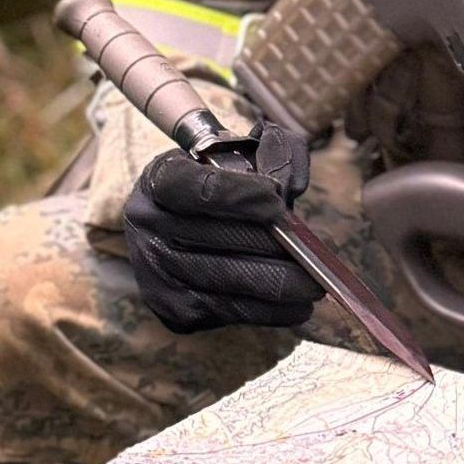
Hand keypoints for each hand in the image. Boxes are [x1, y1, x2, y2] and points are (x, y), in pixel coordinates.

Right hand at [123, 122, 320, 332]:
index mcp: (161, 179)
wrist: (180, 224)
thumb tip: (290, 185)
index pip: (201, 189)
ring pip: (226, 282)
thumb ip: (277, 150)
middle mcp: (149, 225)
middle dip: (273, 248)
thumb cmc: (222, 182)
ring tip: (314, 286)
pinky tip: (295, 307)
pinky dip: (266, 312)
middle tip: (314, 258)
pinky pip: (227, 313)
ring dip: (277, 286)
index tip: (279, 202)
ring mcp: (156, 272)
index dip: (242, 196)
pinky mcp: (172, 309)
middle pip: (220, 240)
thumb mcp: (246, 151)